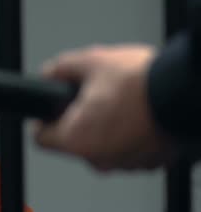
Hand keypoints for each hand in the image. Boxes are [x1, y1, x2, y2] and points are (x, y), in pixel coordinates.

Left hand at [34, 44, 176, 170]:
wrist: (185, 92)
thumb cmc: (141, 82)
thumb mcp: (90, 62)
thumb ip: (60, 68)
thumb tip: (50, 72)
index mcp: (76, 139)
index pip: (41, 138)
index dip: (43, 119)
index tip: (50, 109)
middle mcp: (99, 159)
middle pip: (74, 140)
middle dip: (78, 118)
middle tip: (90, 96)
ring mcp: (126, 163)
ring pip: (102, 145)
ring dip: (104, 126)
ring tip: (118, 100)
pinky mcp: (148, 162)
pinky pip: (127, 148)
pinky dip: (127, 133)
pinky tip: (135, 112)